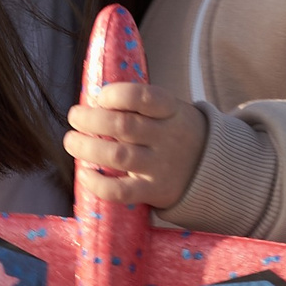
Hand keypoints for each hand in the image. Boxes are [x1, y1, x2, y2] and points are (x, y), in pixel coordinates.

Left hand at [64, 78, 208, 209]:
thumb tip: (91, 103)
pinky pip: (121, 191)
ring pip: (118, 156)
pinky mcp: (154, 191)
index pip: (143, 97)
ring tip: (71, 141)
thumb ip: (138, 105)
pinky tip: (85, 173)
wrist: (214, 170)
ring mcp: (160, 166)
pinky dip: (98, 184)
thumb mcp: (170, 110)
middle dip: (90, 120)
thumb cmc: (176, 133)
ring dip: (86, 148)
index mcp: (171, 110)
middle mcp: (167, 137)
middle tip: (74, 116)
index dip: (115, 94)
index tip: (99, 96)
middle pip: (123, 126)